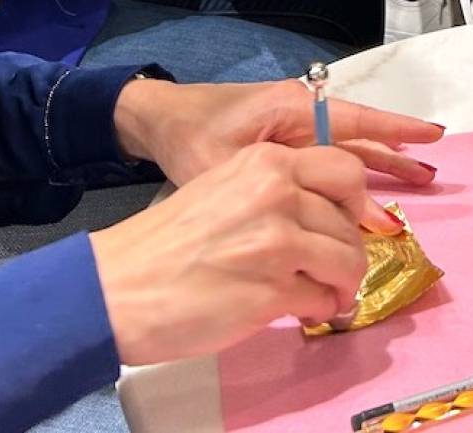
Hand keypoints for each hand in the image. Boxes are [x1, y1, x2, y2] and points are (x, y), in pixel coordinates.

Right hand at [91, 142, 375, 363]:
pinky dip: (321, 308)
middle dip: (352, 244)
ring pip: (347, 260)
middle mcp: (278, 194)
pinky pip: (322, 299)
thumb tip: (320, 217)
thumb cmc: (168, 240)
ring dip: (343, 283)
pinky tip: (305, 310)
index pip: (343, 169)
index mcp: (266, 162)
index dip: (351, 201)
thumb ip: (274, 192)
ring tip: (328, 294)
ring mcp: (278, 243)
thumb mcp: (225, 187)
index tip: (344, 221)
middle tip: (338, 264)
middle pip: (350, 216)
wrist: (120, 285)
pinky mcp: (272, 292)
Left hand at [114, 76, 443, 196]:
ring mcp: (294, 129)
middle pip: (358, 136)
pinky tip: (368, 195)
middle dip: (396, 154)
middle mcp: (301, 114)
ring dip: (379, 164)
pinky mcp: (284, 144)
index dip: (395, 131)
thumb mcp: (229, 163)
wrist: (158, 122)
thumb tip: (330, 213)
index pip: (356, 121)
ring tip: (418, 179)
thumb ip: (280, 183)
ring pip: (347, 148)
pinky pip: (327, 159)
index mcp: (293, 108)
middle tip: (434, 174)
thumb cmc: (191, 137)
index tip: (433, 136)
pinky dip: (351, 175)